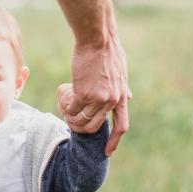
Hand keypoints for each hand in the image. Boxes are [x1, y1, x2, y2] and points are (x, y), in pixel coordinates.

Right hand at [63, 37, 130, 156]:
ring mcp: (98, 98)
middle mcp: (111, 100)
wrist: (98, 39)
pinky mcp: (83, 92)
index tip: (107, 152)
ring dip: (71, 117)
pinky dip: (65, 106)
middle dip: (82, 128)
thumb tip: (129, 97)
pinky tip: (63, 98)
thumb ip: (122, 87)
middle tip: (71, 120)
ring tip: (65, 108)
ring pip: (81, 119)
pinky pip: (71, 108)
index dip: (114, 141)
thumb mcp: (122, 72)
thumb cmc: (108, 50)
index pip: (122, 125)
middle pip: (96, 126)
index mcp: (121, 96)